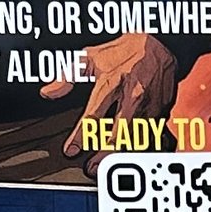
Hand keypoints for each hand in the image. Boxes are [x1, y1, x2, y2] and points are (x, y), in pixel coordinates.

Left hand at [65, 30, 179, 158]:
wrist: (160, 43)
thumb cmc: (123, 51)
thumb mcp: (90, 57)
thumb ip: (67, 76)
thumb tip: (48, 92)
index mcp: (112, 83)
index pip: (92, 116)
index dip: (79, 136)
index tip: (70, 150)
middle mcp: (132, 97)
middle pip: (119, 133)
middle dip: (104, 154)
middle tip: (92, 168)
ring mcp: (150, 106)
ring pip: (137, 139)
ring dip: (121, 155)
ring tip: (107, 167)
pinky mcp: (162, 111)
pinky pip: (152, 135)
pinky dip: (141, 148)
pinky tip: (131, 157)